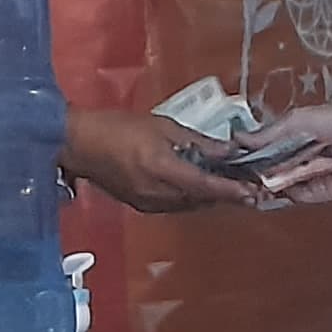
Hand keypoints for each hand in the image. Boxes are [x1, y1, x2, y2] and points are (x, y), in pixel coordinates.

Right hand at [59, 109, 261, 212]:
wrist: (78, 144)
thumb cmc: (118, 126)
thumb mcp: (161, 125)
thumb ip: (196, 141)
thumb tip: (227, 150)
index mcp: (162, 170)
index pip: (205, 186)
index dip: (231, 191)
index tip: (253, 193)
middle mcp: (158, 194)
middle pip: (200, 200)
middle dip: (222, 195)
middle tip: (244, 186)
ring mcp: (148, 204)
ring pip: (188, 205)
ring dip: (206, 197)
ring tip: (223, 184)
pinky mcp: (140, 206)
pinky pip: (173, 205)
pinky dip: (188, 197)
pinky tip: (194, 184)